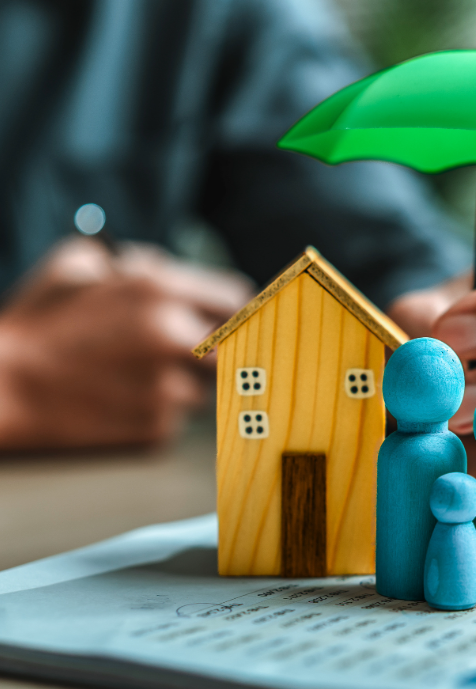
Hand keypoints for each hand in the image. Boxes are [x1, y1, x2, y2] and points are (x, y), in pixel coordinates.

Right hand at [0, 237, 251, 448]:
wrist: (0, 388)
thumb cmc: (37, 322)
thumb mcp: (80, 262)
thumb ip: (140, 260)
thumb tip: (176, 269)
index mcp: (158, 290)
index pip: (237, 297)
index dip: (230, 307)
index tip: (226, 316)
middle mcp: (172, 338)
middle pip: (237, 345)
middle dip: (221, 347)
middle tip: (195, 349)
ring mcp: (167, 387)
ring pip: (206, 384)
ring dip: (184, 380)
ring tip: (133, 373)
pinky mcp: (156, 428)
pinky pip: (177, 415)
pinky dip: (157, 408)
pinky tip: (118, 398)